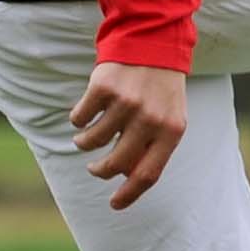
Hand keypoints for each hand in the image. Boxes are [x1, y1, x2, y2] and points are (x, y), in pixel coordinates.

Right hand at [71, 63, 189, 209]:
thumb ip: (154, 147)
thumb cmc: (161, 90)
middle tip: (94, 167)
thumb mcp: (170, 118)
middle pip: (115, 163)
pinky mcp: (102, 88)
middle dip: (99, 171)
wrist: (152, 44)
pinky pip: (79, 118)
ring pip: (91, 141)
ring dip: (85, 143)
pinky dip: (78, 120)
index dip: (129, 194)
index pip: (148, 174)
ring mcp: (126, 104)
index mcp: (171, 131)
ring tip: (87, 136)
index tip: (114, 205)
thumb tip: (126, 179)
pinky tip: (86, 112)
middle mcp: (149, 119)